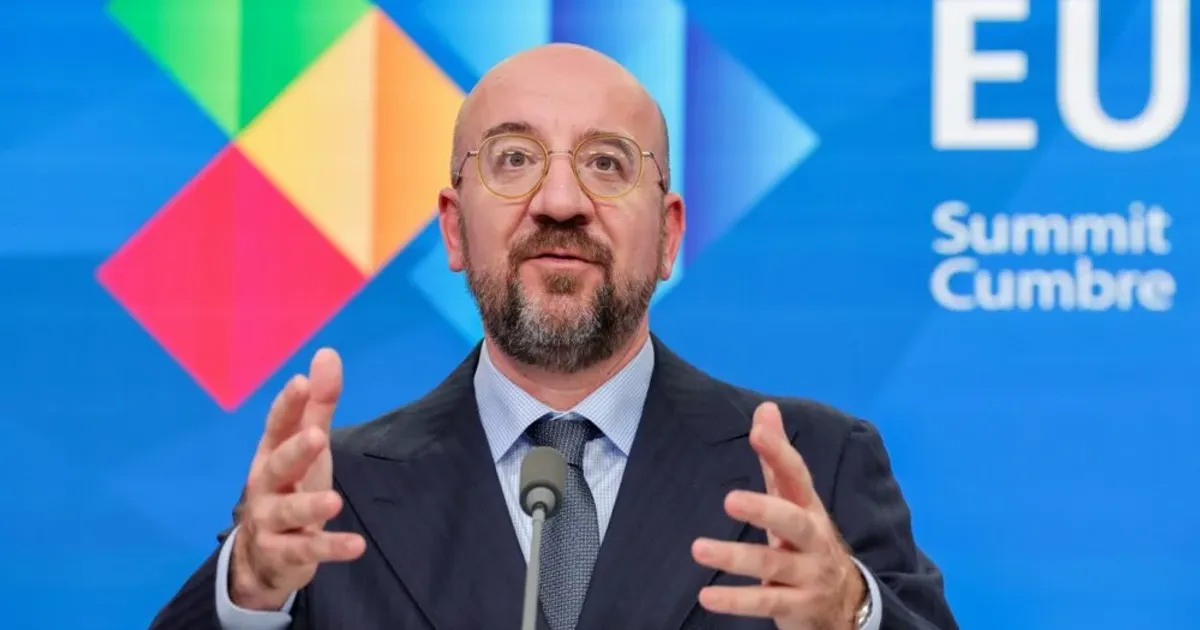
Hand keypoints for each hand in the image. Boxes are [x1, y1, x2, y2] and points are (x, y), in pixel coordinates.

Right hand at [229, 348, 366, 609]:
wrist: (261, 557)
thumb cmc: (289, 486)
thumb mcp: (306, 446)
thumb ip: (318, 405)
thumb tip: (327, 352)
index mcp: (271, 453)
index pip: (277, 426)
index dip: (288, 405)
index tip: (300, 382)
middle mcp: (265, 484)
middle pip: (278, 465)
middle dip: (296, 451)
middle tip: (318, 437)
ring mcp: (269, 521)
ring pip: (287, 511)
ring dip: (310, 505)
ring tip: (335, 500)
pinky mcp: (282, 554)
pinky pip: (305, 550)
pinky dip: (330, 548)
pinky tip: (356, 546)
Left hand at [691, 402, 865, 629]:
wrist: (847, 604)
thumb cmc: (808, 543)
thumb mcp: (795, 502)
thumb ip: (776, 460)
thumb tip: (765, 409)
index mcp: (808, 508)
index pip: (796, 476)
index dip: (779, 453)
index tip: (758, 431)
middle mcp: (813, 539)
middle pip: (793, 522)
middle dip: (764, 510)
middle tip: (730, 500)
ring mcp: (808, 575)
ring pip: (773, 565)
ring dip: (735, 557)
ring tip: (699, 549)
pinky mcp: (798, 607)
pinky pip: (766, 604)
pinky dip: (736, 601)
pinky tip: (707, 596)